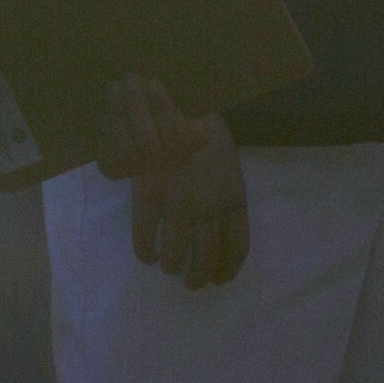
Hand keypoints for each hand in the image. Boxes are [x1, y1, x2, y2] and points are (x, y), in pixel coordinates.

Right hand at [99, 79, 247, 290]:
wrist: (176, 100)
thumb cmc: (205, 128)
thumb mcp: (228, 162)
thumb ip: (226, 195)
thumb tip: (216, 226)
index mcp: (234, 196)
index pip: (237, 247)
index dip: (228, 270)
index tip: (220, 279)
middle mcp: (209, 207)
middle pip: (207, 260)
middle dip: (199, 278)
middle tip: (192, 282)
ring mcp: (179, 204)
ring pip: (176, 256)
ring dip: (172, 267)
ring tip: (169, 266)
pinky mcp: (150, 197)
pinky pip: (146, 239)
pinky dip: (146, 253)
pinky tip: (147, 254)